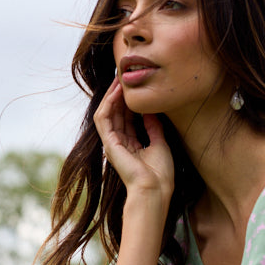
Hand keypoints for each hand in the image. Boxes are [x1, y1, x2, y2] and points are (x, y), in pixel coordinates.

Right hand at [94, 78, 173, 202]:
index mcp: (131, 145)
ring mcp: (113, 144)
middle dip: (119, 94)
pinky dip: (109, 104)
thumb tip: (150, 110)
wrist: (155, 189)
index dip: (130, 101)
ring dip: (112, 95)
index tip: (135, 86)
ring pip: (107, 113)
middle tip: (125, 75)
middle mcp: (120, 143)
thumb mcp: (160, 143)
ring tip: (119, 78)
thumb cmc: (160, 173)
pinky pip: (104, 118)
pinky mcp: (109, 144)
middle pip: (116, 113)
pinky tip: (117, 91)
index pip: (127, 118)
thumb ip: (153, 126)